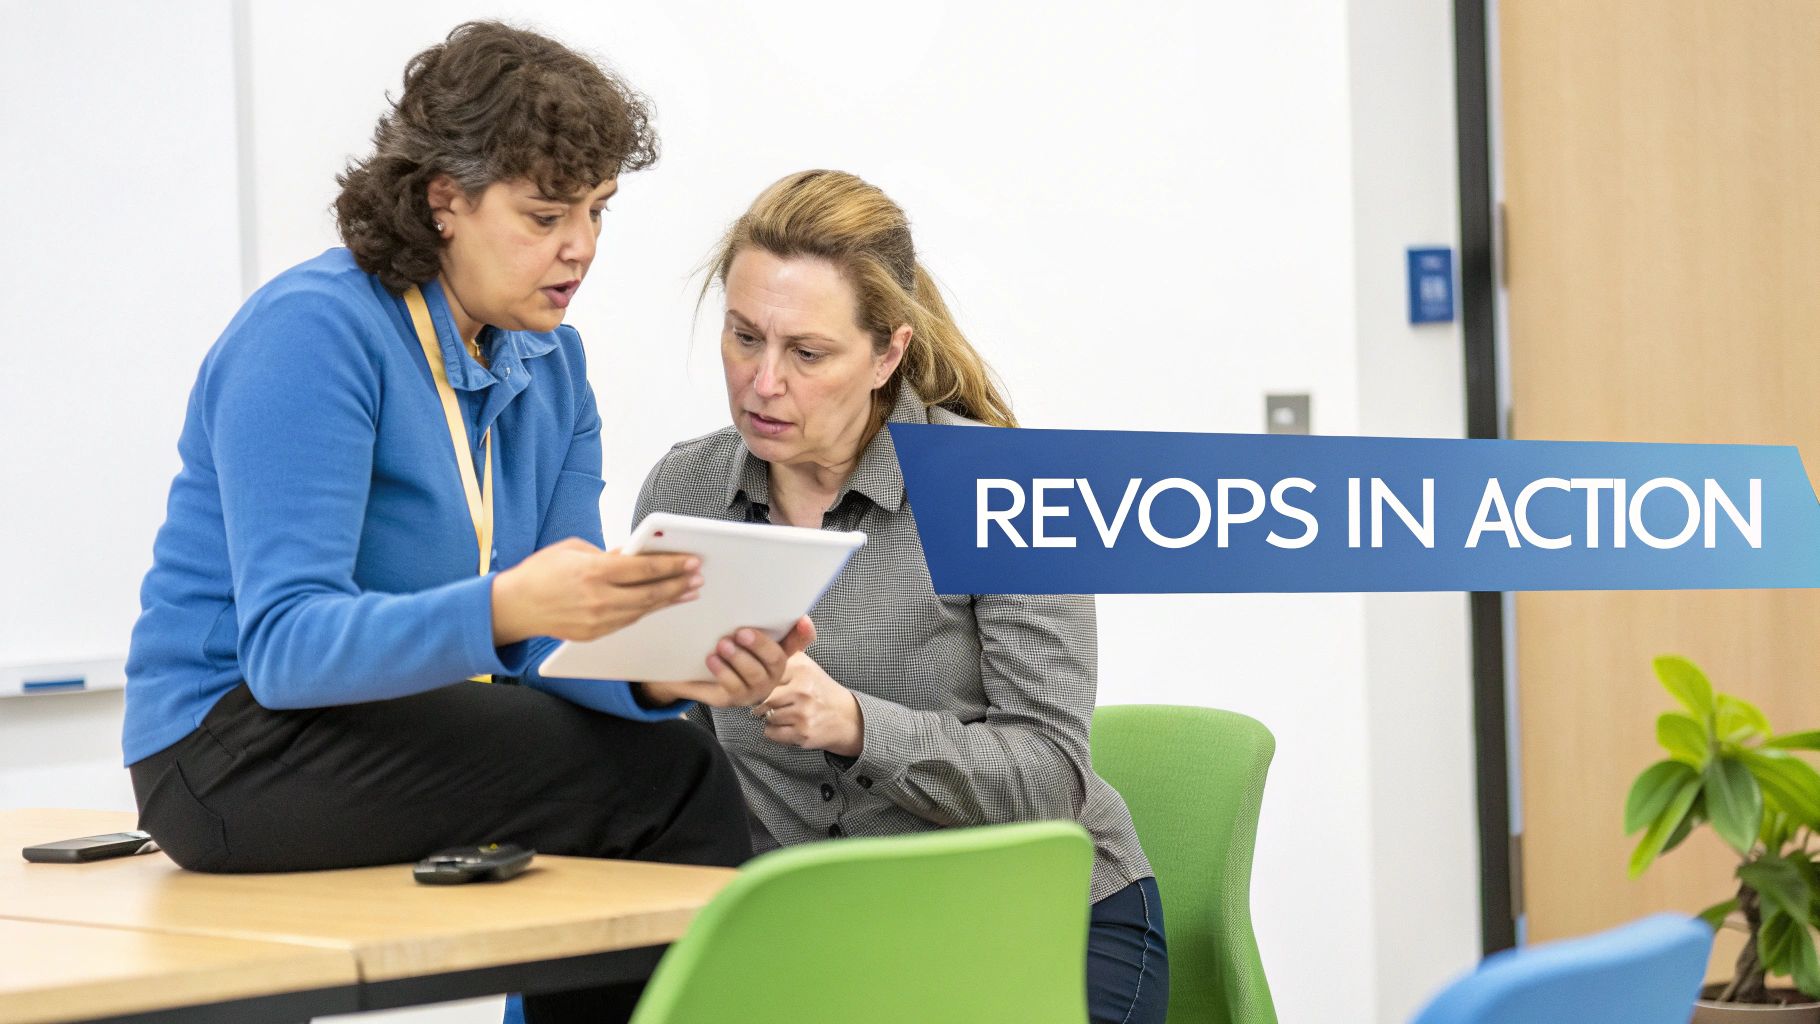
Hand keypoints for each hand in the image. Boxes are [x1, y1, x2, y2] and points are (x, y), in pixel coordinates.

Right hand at [491, 538, 701, 645]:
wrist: (513, 606)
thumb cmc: (541, 571)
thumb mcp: (574, 550)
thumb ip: (609, 553)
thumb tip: (637, 555)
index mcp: (594, 571)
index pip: (643, 568)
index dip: (671, 565)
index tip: (691, 560)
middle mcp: (598, 598)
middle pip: (649, 593)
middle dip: (677, 584)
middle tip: (698, 577)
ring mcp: (597, 620)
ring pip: (642, 610)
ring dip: (668, 600)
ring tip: (687, 591)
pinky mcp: (594, 634)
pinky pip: (627, 621)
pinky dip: (646, 611)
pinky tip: (660, 603)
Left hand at [639, 617, 815, 708]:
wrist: (698, 676)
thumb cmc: (727, 649)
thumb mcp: (738, 634)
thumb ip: (753, 620)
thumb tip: (767, 601)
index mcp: (777, 652)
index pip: (798, 642)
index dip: (804, 632)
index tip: (802, 619)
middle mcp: (770, 672)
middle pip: (776, 660)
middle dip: (760, 645)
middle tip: (741, 632)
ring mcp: (753, 688)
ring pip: (755, 676)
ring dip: (739, 659)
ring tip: (722, 645)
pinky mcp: (732, 698)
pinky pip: (732, 688)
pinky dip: (723, 672)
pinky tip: (711, 659)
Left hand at [754, 652, 862, 756]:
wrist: (846, 716)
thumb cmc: (819, 689)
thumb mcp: (805, 665)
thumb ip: (783, 653)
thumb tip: (753, 645)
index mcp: (801, 669)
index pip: (765, 675)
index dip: (761, 682)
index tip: (762, 685)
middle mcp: (802, 690)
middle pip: (763, 698)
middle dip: (761, 702)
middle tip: (768, 702)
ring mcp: (803, 713)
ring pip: (766, 716)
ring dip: (768, 717)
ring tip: (781, 712)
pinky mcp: (802, 732)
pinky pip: (771, 733)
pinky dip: (773, 730)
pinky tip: (785, 724)